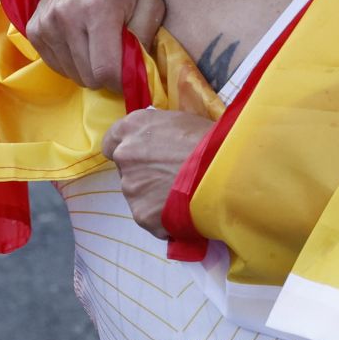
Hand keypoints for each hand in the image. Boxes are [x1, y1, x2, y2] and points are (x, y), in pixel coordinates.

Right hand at [27, 0, 166, 91]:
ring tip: (98, 46)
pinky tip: (81, 43)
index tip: (128, 75)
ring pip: (70, 73)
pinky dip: (70, 61)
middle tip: (115, 58)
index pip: (105, 70)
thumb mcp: (151, 2)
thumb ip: (146, 38)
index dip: (120, 81)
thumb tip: (138, 73)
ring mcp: (47, 23)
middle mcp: (67, 18)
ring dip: (87, 68)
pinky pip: (53, 63)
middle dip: (105, 75)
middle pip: (87, 76)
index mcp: (99, 11)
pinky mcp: (35, 27)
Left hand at [102, 108, 214, 237]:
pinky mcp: (141, 214)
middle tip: (171, 177)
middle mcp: (125, 155)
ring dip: (154, 196)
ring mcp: (131, 187)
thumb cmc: (211, 139)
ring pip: (138, 194)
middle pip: (127, 170)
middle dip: (144, 174)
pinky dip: (164, 217)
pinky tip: (185, 211)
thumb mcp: (181, 121)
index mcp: (132, 127)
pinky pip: (151, 217)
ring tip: (183, 196)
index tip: (142, 156)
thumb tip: (159, 142)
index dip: (127, 150)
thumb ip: (159, 132)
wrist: (227, 170)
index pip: (111, 142)